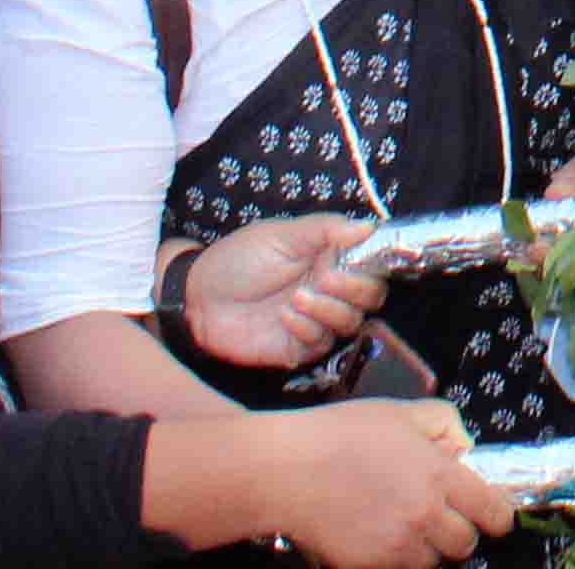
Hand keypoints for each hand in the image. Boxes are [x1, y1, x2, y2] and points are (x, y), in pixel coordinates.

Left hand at [179, 213, 391, 370]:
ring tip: (298, 297)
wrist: (197, 296)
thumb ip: (324, 230)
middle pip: (371, 297)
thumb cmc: (238, 259)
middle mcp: (329, 291)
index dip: (377, 263)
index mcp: (331, 259)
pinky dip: (308, 329)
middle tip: (327, 277)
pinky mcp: (296, 347)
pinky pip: (319, 345)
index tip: (362, 256)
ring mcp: (314, 320)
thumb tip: (367, 226)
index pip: (373, 264)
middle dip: (356, 288)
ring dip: (329, 309)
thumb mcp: (280, 235)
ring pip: (349, 323)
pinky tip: (285, 316)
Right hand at [255, 401, 514, 568]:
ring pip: (431, 563)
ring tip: (403, 526)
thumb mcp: (401, 412)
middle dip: (457, 531)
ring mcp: (396, 547)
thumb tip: (464, 446)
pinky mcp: (367, 566)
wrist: (285, 470)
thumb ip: (444, 423)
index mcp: (440, 475)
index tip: (489, 510)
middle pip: (466, 544)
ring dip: (425, 550)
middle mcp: (425, 515)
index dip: (496, 512)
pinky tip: (377, 537)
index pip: (495, 512)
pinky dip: (393, 560)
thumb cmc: (338, 435)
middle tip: (439, 516)